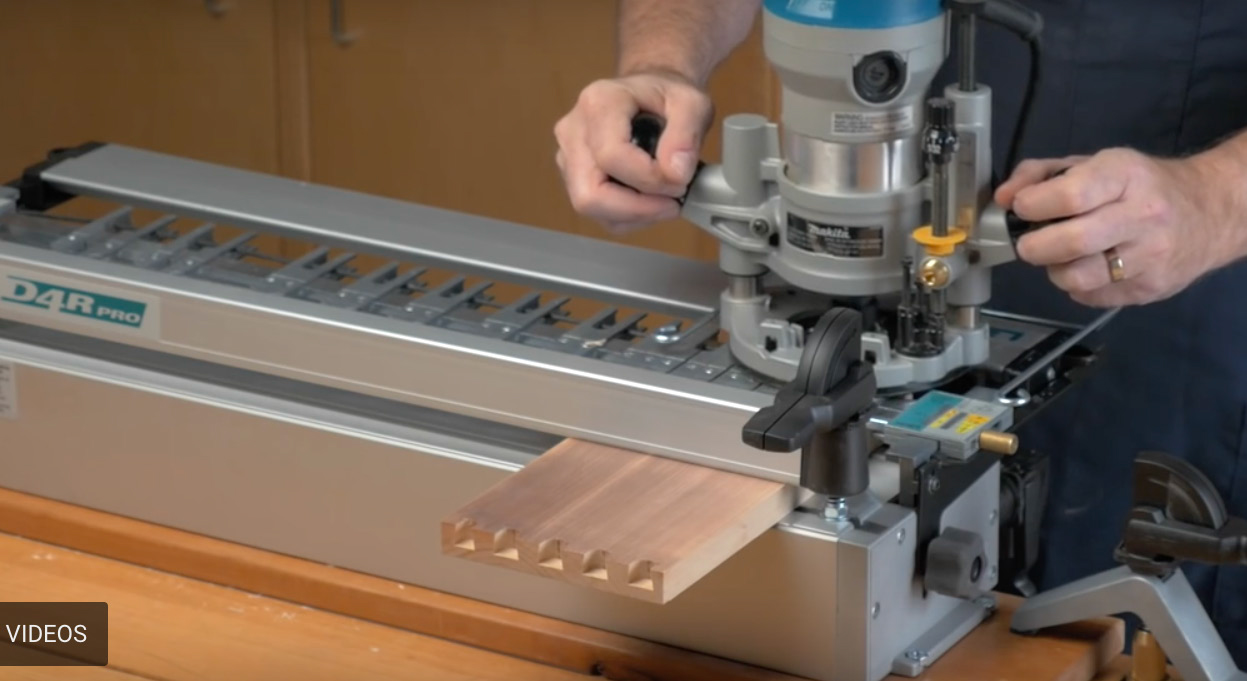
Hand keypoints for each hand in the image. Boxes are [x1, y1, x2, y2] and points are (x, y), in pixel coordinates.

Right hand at [554, 71, 712, 233]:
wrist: (650, 95)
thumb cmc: (666, 96)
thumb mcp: (692, 103)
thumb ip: (687, 135)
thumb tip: (675, 173)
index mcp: (598, 103)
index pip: (612, 156)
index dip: (649, 179)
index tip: (680, 181)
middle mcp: (573, 130)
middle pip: (589, 193)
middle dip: (637, 208)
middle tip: (672, 201)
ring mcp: (568, 156)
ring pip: (591, 207)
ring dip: (634, 214)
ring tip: (664, 198)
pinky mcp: (573, 177)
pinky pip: (598, 213)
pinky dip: (628, 217)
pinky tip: (649, 200)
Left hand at [995, 148, 1237, 306]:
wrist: (1209, 214)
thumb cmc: (1140, 185)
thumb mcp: (1094, 165)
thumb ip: (1041, 174)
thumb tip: (1003, 197)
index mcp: (1126, 176)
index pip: (1071, 195)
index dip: (1034, 205)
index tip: (1022, 208)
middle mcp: (1143, 216)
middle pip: (1071, 242)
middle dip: (1034, 246)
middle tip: (1029, 243)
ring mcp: (1150, 256)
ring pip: (1077, 277)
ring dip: (1055, 270)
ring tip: (1061, 256)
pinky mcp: (1150, 289)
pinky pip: (1091, 296)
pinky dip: (1077, 285)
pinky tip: (1088, 267)